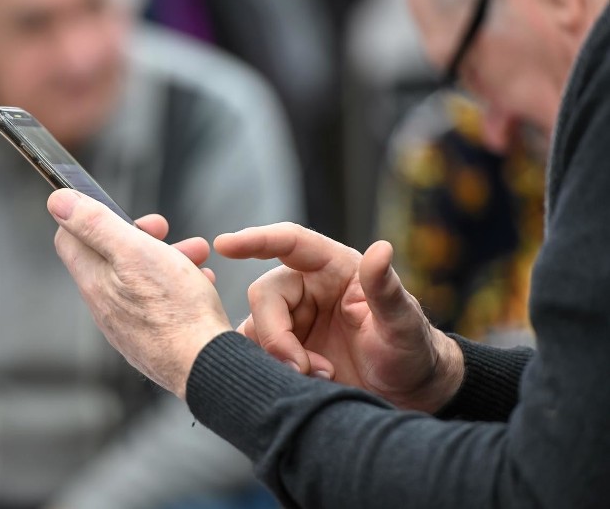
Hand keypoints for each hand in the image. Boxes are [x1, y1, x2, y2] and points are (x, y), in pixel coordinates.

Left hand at [48, 190, 232, 398]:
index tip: (120, 209)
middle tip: (164, 230)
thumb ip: (95, 224)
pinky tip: (201, 284)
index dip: (91, 215)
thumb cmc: (176, 311)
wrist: (206, 367)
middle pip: (110, 257)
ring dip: (166, 257)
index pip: (70, 238)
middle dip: (140, 235)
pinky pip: (157, 304)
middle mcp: (104, 306)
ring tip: (197, 254)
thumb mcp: (135, 252)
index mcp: (94, 281)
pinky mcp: (150, 340)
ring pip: (138, 279)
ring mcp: (127, 326)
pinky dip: (177, 286)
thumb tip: (57, 201)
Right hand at [215, 223, 463, 412]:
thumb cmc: (412, 352)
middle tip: (305, 368)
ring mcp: (293, 320)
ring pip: (256, 327)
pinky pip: (256, 353)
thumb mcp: (404, 324)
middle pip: (265, 295)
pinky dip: (271, 370)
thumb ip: (386, 289)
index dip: (255, 240)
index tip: (224, 244)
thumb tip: (381, 248)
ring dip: (278, 356)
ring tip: (320, 378)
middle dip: (277, 334)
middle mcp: (308, 288)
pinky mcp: (284, 350)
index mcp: (335, 267)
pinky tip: (302, 385)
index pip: (289, 242)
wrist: (408, 397)